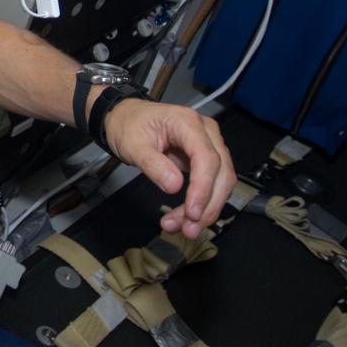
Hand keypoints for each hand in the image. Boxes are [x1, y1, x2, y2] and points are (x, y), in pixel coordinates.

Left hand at [102, 99, 235, 239]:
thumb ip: (152, 164)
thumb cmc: (128, 125)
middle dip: (208, 205)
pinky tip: (186, 218)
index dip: (203, 188)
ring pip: (221, 182)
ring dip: (206, 209)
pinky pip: (212, 183)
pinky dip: (202, 203)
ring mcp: (209, 144)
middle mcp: (206, 132)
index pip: (207, 158)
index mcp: (188, 122)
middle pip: (221, 173)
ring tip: (184, 228)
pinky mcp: (205, 158)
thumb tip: (174, 187)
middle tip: (188, 229)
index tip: (192, 213)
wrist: (125, 117)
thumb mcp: (132, 145)